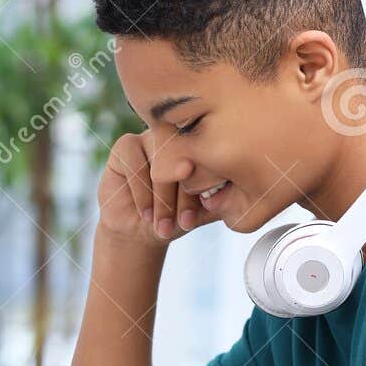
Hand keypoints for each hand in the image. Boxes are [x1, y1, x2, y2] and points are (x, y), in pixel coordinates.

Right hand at [96, 130, 221, 246]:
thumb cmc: (176, 217)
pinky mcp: (126, 145)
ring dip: (163, 199)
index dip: (206, 188)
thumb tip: (240, 194)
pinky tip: (146, 214)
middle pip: (185, 158)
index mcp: (201, 146)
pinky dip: (142, 192)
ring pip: (160, 163)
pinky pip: (135, 164)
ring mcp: (151, 137)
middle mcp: (178, 136)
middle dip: (184, 197)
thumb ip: (220, 200)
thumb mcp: (203, 212)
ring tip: (164, 226)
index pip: (208, 158)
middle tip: (184, 225)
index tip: (202, 216)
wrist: (139, 229)